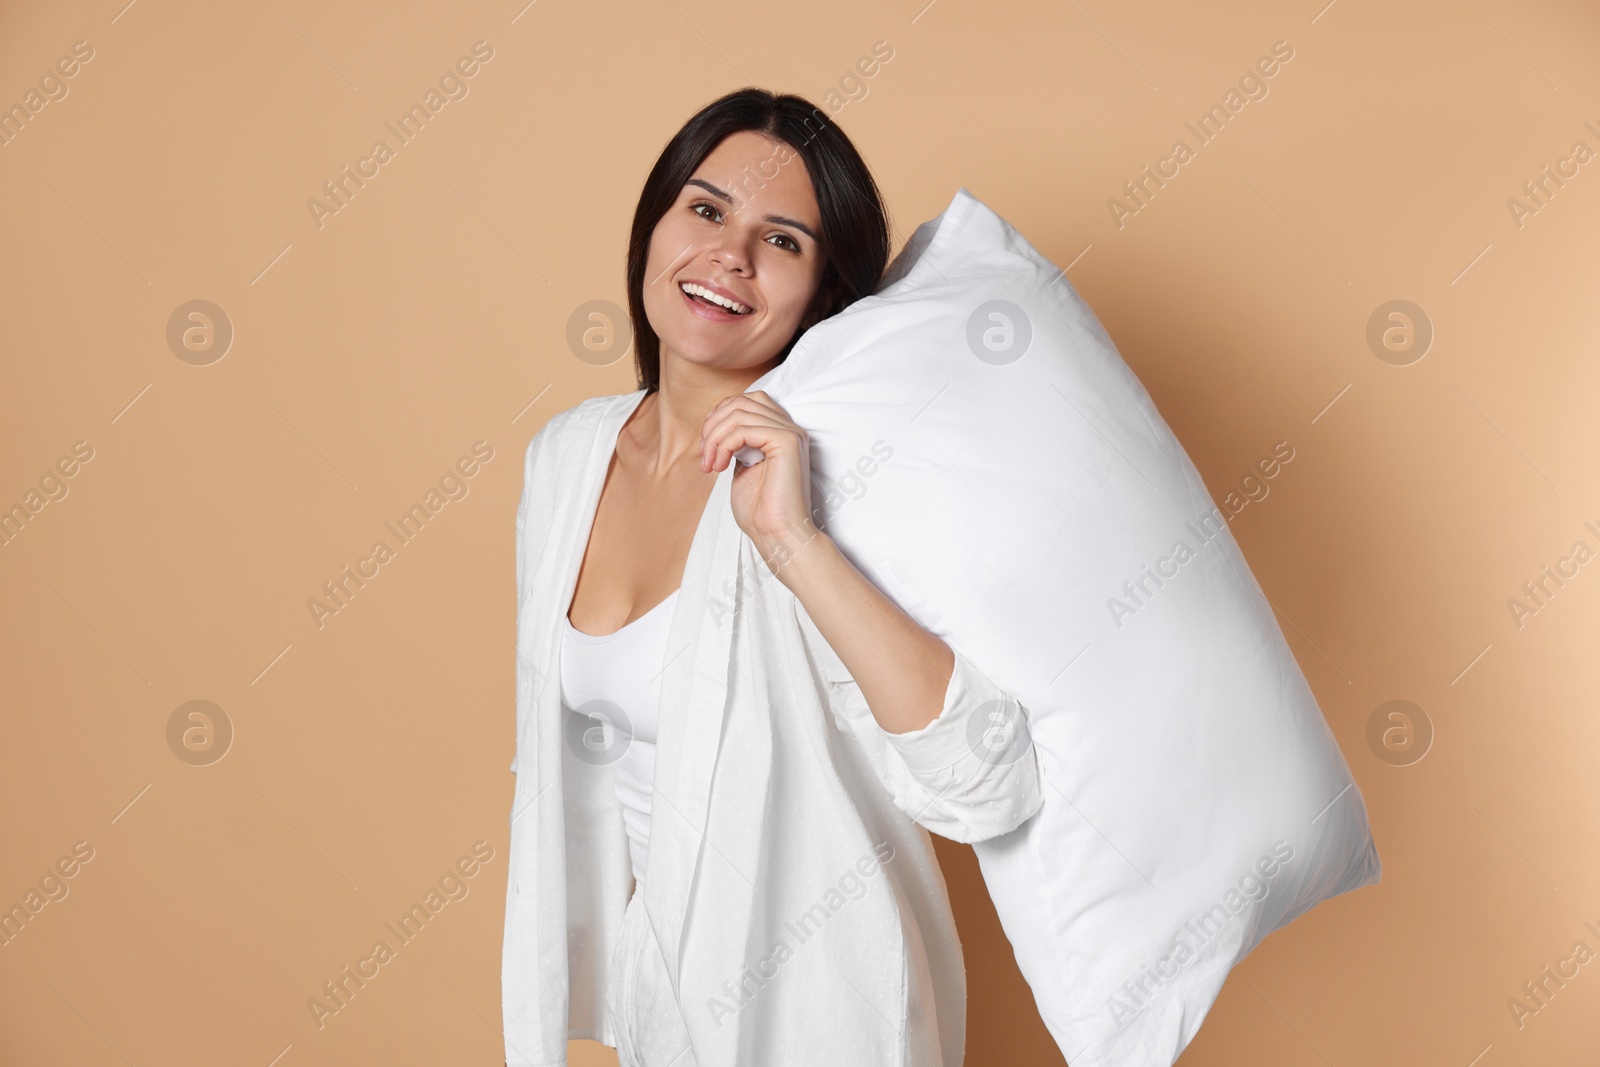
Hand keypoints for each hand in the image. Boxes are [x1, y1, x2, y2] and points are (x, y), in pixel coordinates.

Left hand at [700, 390, 821, 568]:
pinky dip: (724, 445)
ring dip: (714, 438)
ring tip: (710, 465)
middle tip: (705, 457)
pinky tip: (720, 468)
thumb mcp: (741, 468)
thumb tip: (717, 425)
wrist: (778, 535)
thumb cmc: (760, 512)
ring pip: (738, 412)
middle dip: (713, 425)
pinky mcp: (787, 441)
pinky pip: (744, 428)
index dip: (719, 418)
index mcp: (780, 433)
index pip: (745, 401)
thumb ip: (735, 444)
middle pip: (740, 401)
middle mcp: (789, 428)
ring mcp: (790, 433)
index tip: (707, 449)